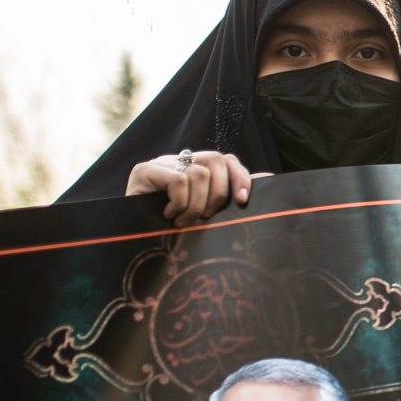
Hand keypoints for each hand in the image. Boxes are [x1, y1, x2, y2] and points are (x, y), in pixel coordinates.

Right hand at [124, 151, 256, 227]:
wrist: (131, 241)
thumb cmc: (173, 232)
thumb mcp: (207, 215)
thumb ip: (231, 196)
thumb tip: (269, 177)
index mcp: (196, 169)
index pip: (226, 159)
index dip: (239, 177)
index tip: (243, 201)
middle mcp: (179, 161)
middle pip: (216, 160)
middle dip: (218, 193)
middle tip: (206, 217)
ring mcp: (161, 163)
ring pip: (199, 173)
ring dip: (196, 205)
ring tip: (184, 221)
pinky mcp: (144, 170)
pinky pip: (178, 180)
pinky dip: (180, 202)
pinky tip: (169, 216)